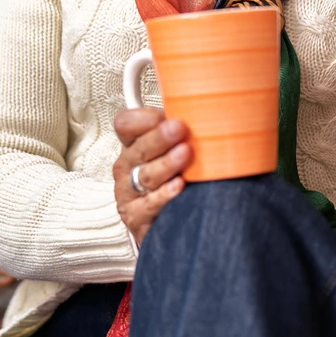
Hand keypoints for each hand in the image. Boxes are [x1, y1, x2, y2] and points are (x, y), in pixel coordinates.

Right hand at [112, 107, 192, 246]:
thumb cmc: (173, 181)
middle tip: (179, 129)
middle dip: (160, 137)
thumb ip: (183, 132)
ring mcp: (128, 191)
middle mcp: (127, 166)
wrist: (170, 223)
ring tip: (185, 154)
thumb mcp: (175, 151)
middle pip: (140, 148)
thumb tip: (208, 114)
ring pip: (146, 175)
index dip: (143, 118)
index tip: (164, 116)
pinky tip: (179, 186)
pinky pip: (149, 203)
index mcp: (134, 144)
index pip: (126, 124)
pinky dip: (165, 194)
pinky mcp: (135, 215)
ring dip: (167, 163)